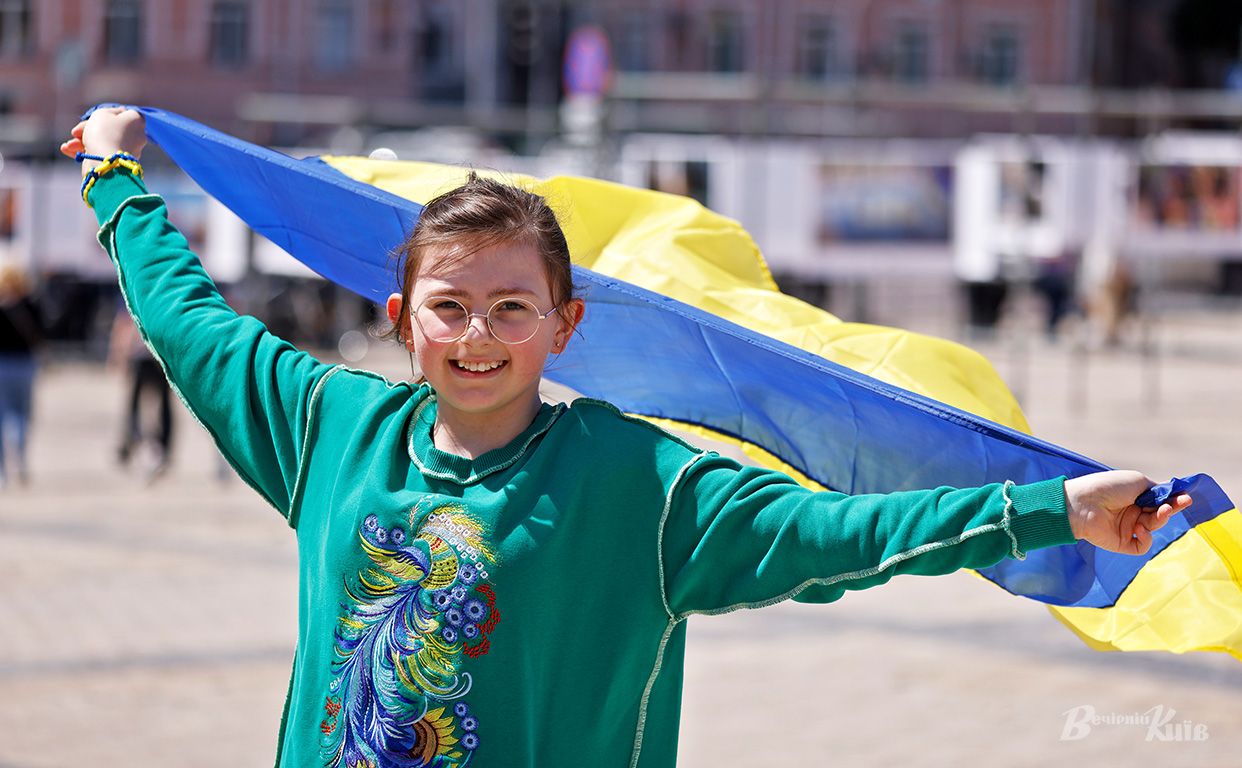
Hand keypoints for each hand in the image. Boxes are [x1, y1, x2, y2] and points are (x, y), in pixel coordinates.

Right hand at [59, 107, 146, 176]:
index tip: (94, 118)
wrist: (104, 163)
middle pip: (109, 129)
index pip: (122, 114)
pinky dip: (86, 152)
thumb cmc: (103, 133)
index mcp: (136, 122)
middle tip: (75, 132)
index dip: (105, 115)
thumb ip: (110, 111)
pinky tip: (68, 150)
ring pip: (102, 142)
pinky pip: (102, 154)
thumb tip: (121, 112)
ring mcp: (128, 151)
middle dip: (87, 130)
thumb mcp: (102, 114)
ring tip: (69, 145)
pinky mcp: (118, 163)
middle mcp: (136, 137)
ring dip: (82, 142)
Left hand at [1064, 470, 1190, 554]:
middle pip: (1160, 514)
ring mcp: (1127, 528)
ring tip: (1161, 511)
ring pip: (1154, 527)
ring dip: (1160, 519)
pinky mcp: (1122, 543)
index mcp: (1134, 497)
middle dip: (1171, 509)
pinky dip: (1146, 538)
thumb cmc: (1108, 487)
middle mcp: (1132, 512)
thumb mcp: (1136, 482)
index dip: (1173, 500)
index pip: (1159, 501)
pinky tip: (1140, 528)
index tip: (1186, 497)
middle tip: (1180, 503)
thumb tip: (1172, 495)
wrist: (1082, 503)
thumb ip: (1156, 490)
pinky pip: (1142, 546)